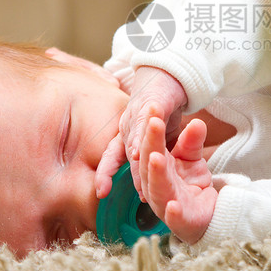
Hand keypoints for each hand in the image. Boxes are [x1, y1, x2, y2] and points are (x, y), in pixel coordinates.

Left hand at [95, 66, 187, 198]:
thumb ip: (154, 153)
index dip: (106, 173)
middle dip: (114, 172)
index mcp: (127, 134)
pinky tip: (138, 151)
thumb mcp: (159, 136)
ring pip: (131, 139)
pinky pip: (144, 120)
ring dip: (132, 160)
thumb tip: (154, 177)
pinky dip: (140, 136)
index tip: (101, 193)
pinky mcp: (152, 103)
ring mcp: (137, 114)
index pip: (112, 157)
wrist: (169, 76)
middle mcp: (126, 125)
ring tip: (134, 180)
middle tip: (115, 194)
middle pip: (119, 153)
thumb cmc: (162, 109)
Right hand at [139, 116, 216, 243]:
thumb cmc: (190, 182)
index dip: (149, 128)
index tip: (154, 108)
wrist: (207, 214)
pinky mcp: (181, 223)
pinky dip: (172, 212)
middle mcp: (153, 185)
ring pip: (156, 188)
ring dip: (155, 173)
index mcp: (154, 166)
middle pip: (147, 162)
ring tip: (157, 157)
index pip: (147, 145)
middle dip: (150, 143)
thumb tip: (197, 123)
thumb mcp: (192, 156)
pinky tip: (174, 206)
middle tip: (154, 122)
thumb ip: (192, 141)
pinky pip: (174, 218)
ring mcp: (164, 205)